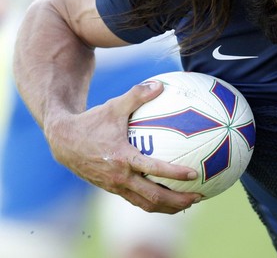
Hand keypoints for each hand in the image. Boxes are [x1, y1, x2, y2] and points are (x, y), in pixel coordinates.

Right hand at [44, 80, 201, 212]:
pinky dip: (155, 203)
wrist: (63, 141)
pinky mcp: (113, 189)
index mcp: (122, 158)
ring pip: (145, 204)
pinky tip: (170, 197)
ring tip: (189, 203)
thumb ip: (137, 95)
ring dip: (168, 207)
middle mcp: (119, 177)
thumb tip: (160, 84)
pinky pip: (138, 201)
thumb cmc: (92, 121)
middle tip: (198, 197)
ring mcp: (115, 186)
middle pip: (153, 196)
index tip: (193, 174)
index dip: (174, 173)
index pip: (152, 169)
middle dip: (177, 200)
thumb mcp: (114, 106)